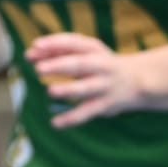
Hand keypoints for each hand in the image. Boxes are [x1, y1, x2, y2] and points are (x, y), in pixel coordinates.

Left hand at [27, 32, 145, 127]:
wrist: (137, 79)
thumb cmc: (99, 62)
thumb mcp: (85, 52)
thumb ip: (58, 52)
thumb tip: (30, 55)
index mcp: (93, 48)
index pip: (73, 42)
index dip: (54, 43)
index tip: (36, 45)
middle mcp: (100, 65)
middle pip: (79, 64)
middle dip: (59, 65)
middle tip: (39, 68)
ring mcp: (104, 85)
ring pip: (85, 88)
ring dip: (69, 89)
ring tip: (51, 91)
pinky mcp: (105, 104)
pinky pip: (87, 112)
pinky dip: (72, 118)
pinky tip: (55, 123)